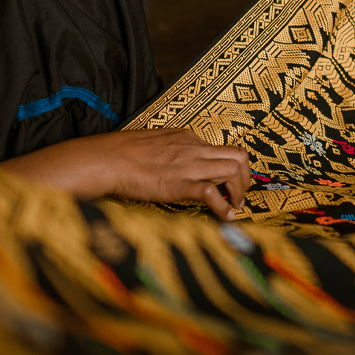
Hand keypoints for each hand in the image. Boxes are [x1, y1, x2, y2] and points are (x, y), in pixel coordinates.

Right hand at [0, 127, 251, 219]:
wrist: (107, 159)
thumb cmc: (122, 153)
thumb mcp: (153, 143)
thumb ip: (170, 151)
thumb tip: (175, 163)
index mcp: (187, 137)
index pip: (222, 148)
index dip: (232, 168)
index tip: (231, 182)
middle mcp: (194, 147)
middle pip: (239, 155)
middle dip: (247, 178)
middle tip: (241, 194)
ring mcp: (190, 164)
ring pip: (234, 170)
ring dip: (240, 191)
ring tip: (235, 206)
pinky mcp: (181, 183)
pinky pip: (213, 193)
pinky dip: (224, 207)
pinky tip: (225, 217)